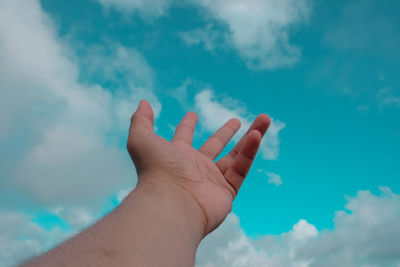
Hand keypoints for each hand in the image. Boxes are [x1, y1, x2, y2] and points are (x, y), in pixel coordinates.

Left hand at [127, 100, 270, 235]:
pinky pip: (241, 169)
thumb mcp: (141, 140)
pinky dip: (250, 152)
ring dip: (251, 137)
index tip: (192, 115)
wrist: (171, 205)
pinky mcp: (226, 193)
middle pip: (215, 146)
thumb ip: (141, 121)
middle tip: (236, 120)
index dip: (187, 125)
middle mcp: (195, 168)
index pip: (183, 137)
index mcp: (176, 156)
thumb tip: (144, 103)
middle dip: (226, 132)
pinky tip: (257, 135)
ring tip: (264, 119)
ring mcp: (212, 181)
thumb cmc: (156, 171)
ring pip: (235, 156)